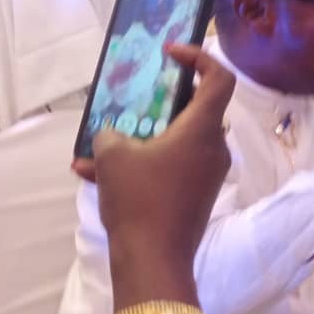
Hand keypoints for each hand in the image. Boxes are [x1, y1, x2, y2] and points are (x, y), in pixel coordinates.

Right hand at [74, 45, 235, 301]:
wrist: (155, 260)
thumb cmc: (140, 200)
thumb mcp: (113, 158)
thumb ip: (111, 135)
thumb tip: (112, 136)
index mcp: (203, 129)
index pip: (220, 79)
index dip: (201, 57)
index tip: (172, 52)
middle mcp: (214, 146)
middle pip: (196, 110)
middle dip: (161, 103)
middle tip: (133, 98)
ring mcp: (209, 172)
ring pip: (176, 141)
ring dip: (141, 139)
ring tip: (99, 148)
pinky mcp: (198, 194)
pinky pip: (170, 167)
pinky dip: (140, 166)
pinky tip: (93, 175)